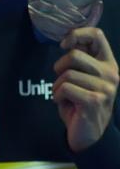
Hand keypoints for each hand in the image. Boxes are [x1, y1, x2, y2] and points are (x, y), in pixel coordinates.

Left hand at [54, 27, 118, 152]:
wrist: (88, 134)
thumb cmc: (80, 102)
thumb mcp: (82, 77)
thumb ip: (79, 60)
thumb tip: (67, 40)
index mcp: (109, 64)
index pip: (97, 35)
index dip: (76, 34)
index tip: (63, 45)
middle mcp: (111, 74)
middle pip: (74, 54)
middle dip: (59, 68)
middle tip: (63, 82)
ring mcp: (105, 88)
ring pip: (67, 74)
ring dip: (57, 86)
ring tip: (66, 96)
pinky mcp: (94, 101)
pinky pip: (64, 88)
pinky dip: (57, 95)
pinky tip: (64, 103)